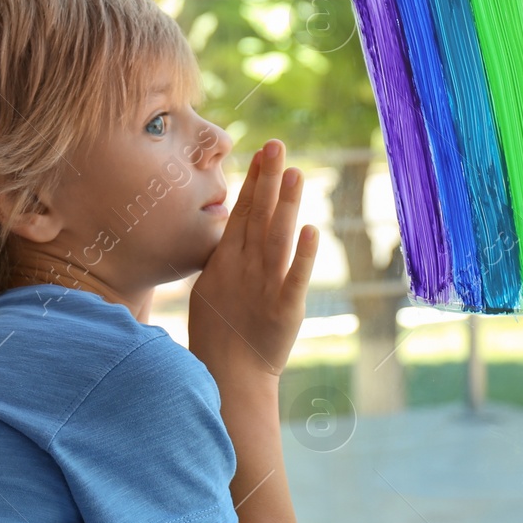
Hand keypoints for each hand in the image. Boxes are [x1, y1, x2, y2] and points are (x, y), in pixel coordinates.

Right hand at [188, 139, 317, 377]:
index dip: (254, 181)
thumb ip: (223, 257)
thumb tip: (231, 229)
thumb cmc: (218, 334)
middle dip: (268, 181)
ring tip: (296, 174)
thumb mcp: (211, 288)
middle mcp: (245, 268)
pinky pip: (296, 278)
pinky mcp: (285, 309)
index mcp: (226, 262)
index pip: (243, 212)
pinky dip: (305, 255)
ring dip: (286, 206)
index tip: (265, 151)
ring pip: (278, 239)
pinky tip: (311, 230)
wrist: (229, 377)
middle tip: (278, 146)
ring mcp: (264, 287)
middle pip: (259, 217)